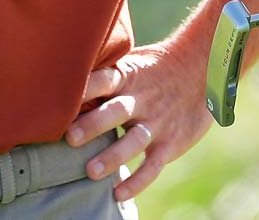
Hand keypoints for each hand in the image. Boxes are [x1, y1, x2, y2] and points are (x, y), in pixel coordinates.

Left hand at [64, 40, 212, 200]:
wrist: (201, 71)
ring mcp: (157, 122)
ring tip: (91, 172)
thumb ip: (102, 74)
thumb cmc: (153, 69)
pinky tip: (118, 194)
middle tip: (70, 138)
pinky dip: (138, 181)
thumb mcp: (131, 63)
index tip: (63, 95)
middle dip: (94, 124)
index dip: (87, 87)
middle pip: (117, 111)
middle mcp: (141, 100)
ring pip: (134, 141)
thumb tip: (57, 78)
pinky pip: (153, 165)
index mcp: (128, 76)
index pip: (105, 79)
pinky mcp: (170, 143)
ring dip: (113, 157)